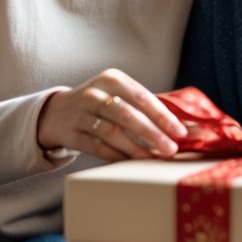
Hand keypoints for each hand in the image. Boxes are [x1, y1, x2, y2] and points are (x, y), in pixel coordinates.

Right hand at [36, 69, 187, 160]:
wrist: (57, 112)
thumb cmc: (100, 104)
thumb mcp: (118, 95)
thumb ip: (147, 106)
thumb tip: (185, 126)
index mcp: (112, 79)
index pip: (142, 97)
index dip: (162, 116)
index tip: (180, 132)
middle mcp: (94, 93)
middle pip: (128, 115)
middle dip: (153, 133)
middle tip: (170, 149)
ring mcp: (80, 113)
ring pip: (112, 132)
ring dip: (136, 148)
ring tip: (152, 158)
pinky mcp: (71, 133)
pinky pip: (97, 147)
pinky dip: (116, 155)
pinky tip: (130, 163)